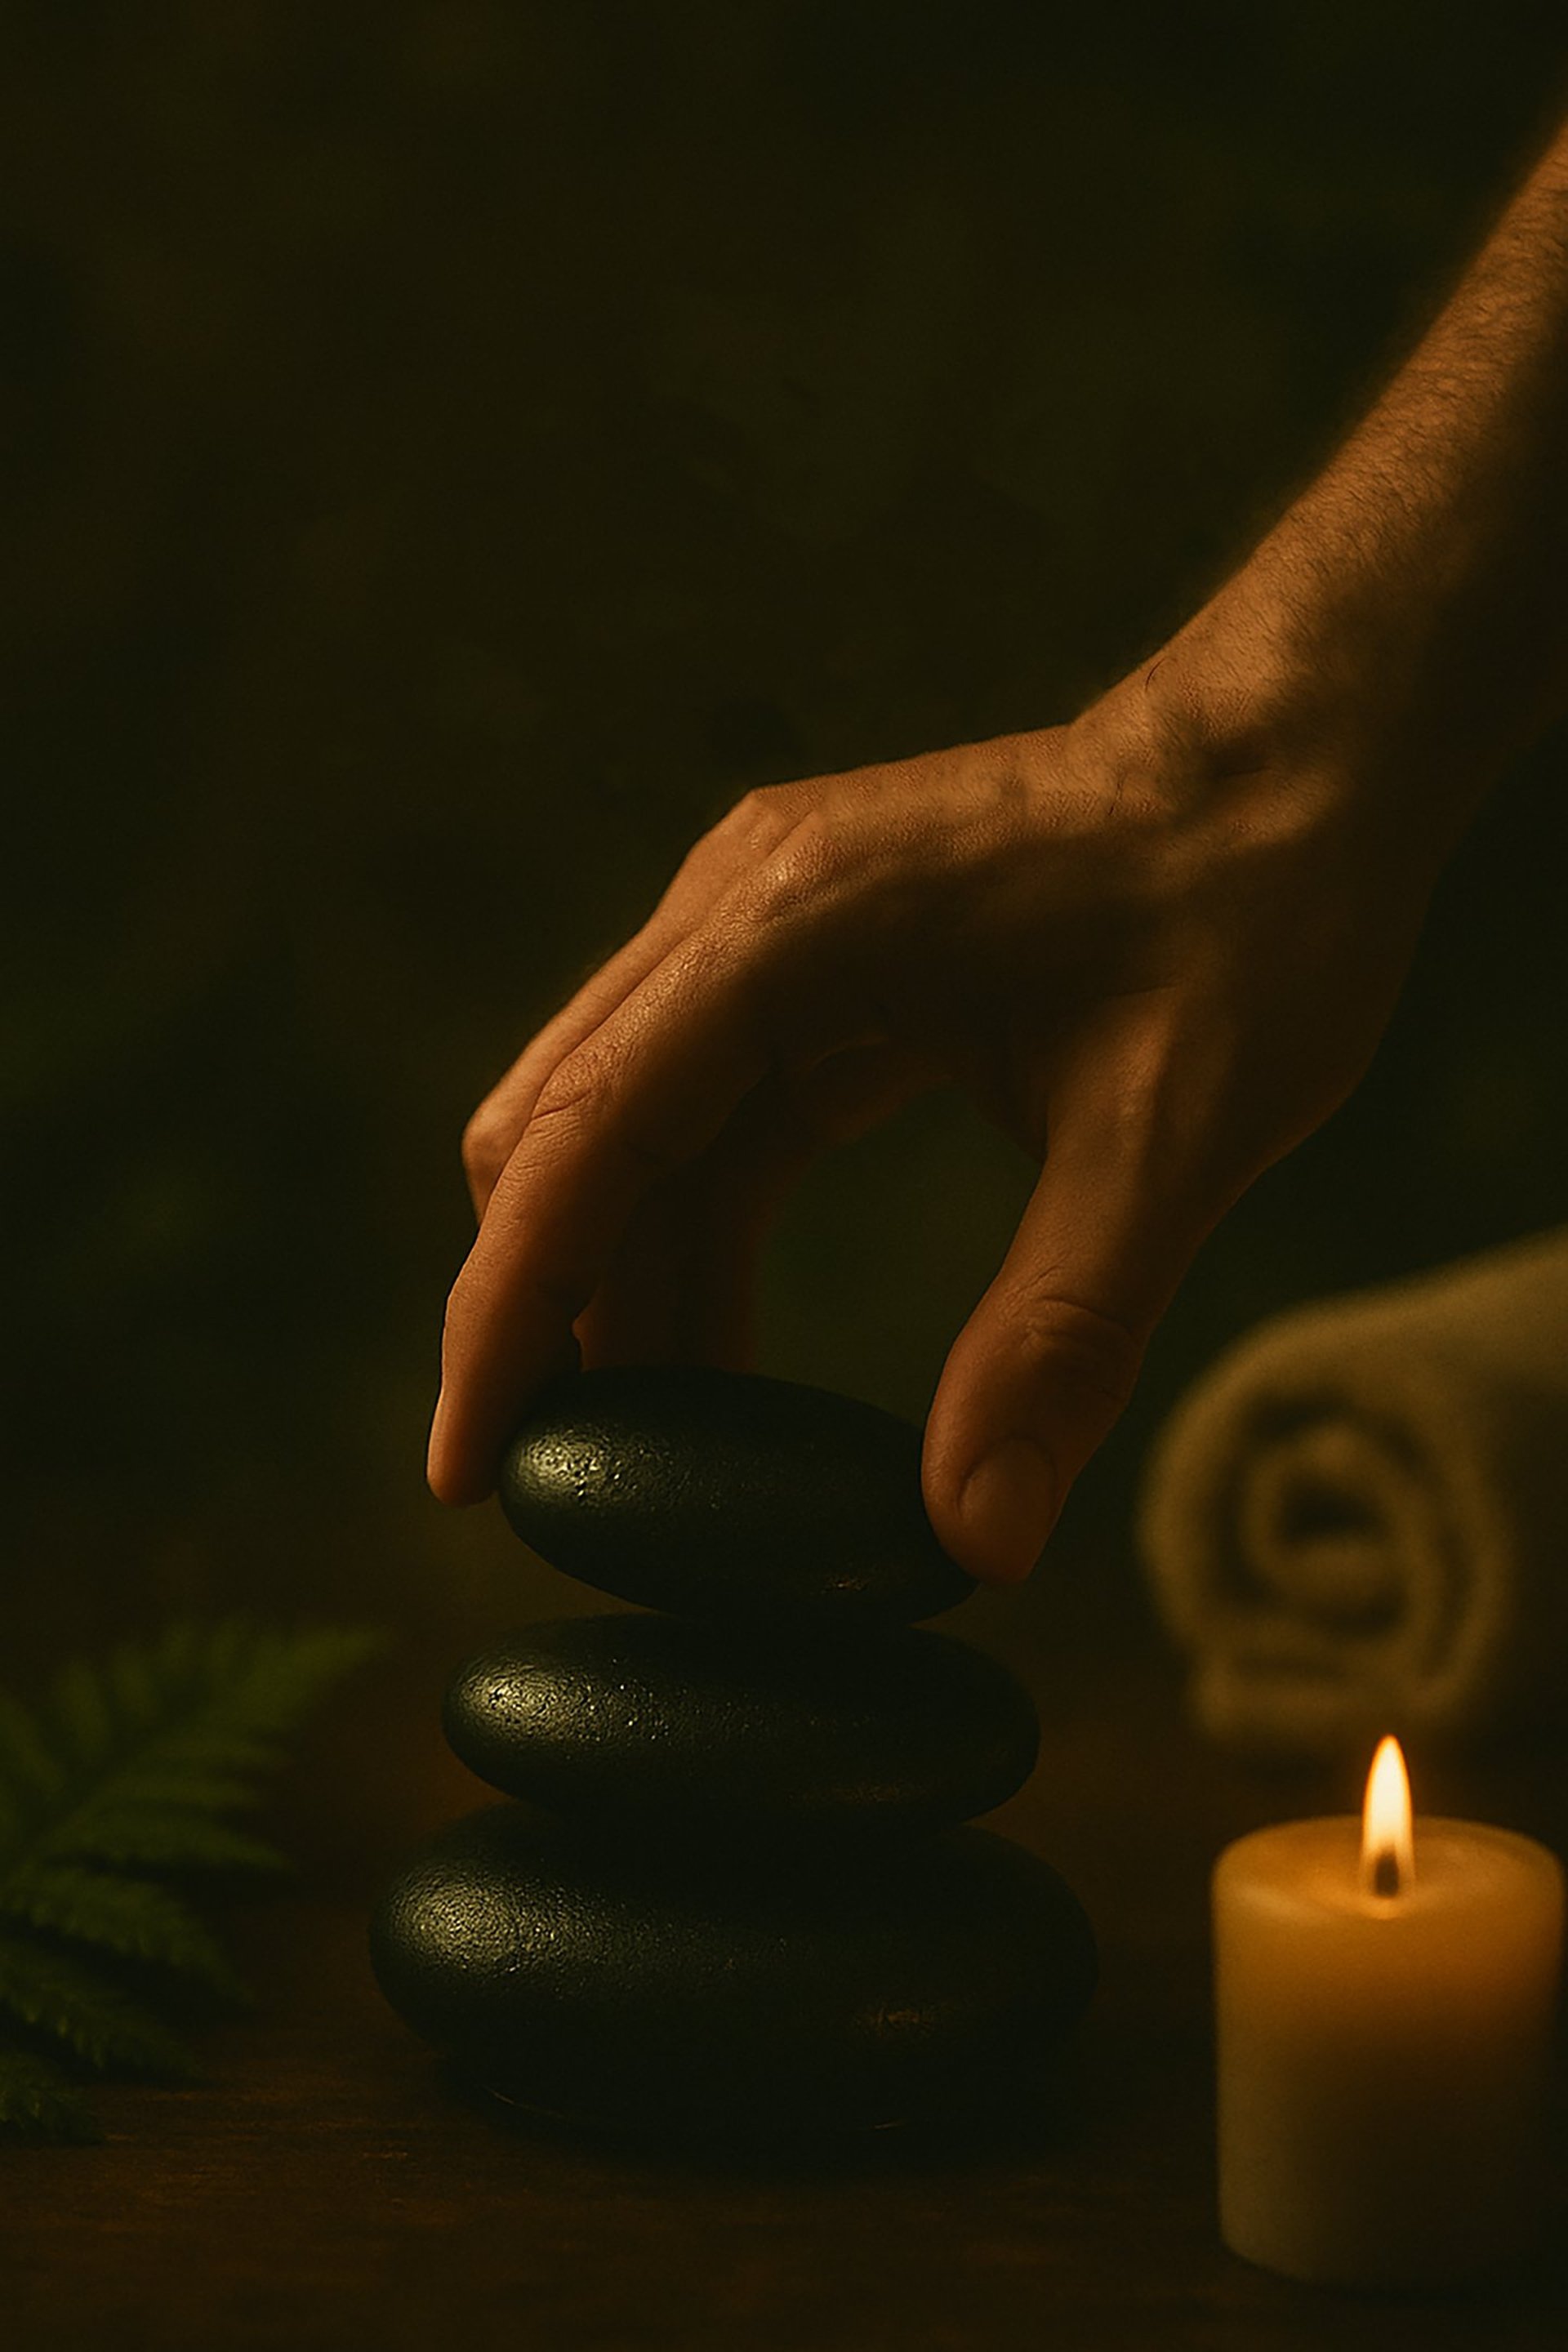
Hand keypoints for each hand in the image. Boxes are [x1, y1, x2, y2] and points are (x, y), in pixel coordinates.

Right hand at [426, 649, 1438, 1581]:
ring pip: (615, 1130)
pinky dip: (686, 1238)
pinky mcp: (801, 958)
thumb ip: (1061, 1334)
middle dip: (541, 1311)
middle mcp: (738, 906)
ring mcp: (759, 924)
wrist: (1297, 765)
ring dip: (615, 1287)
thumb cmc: (1255, 912)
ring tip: (657, 1458)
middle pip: (559, 1131)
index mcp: (797, 923)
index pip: (588, 1135)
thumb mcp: (1177, 1133)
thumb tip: (976, 1538)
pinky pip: (696, 1117)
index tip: (467, 1467)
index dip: (509, 1313)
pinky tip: (719, 1352)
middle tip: (562, 1491)